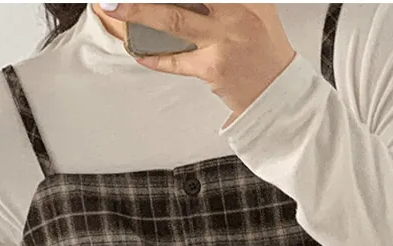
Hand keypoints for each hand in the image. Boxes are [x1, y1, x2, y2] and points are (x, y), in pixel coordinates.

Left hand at [99, 4, 296, 122]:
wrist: (278, 92)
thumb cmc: (264, 47)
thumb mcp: (257, 7)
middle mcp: (234, 15)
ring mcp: (222, 43)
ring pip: (173, 23)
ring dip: (140, 14)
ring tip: (114, 7)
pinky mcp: (212, 69)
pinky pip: (177, 61)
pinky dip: (155, 57)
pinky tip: (138, 51)